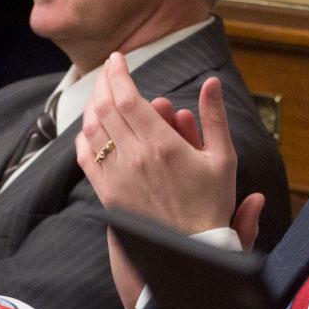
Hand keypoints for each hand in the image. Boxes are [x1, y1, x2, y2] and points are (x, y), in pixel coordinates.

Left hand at [77, 54, 239, 234]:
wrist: (193, 250)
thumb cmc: (212, 203)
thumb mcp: (223, 158)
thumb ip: (215, 117)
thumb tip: (211, 83)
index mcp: (163, 147)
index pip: (127, 99)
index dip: (118, 74)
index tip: (118, 58)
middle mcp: (135, 159)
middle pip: (105, 109)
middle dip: (104, 82)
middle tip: (109, 69)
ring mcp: (117, 177)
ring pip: (92, 130)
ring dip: (93, 105)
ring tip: (102, 92)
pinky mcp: (107, 193)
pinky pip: (86, 157)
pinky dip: (85, 136)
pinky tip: (92, 126)